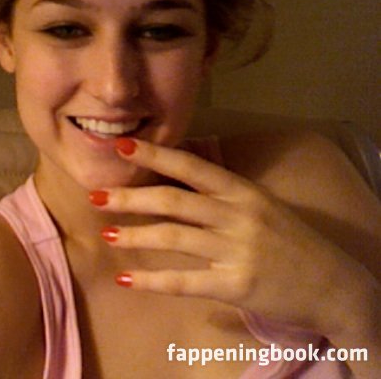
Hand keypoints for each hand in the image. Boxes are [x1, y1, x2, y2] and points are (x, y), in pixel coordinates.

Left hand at [91, 137, 369, 336]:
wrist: (335, 285)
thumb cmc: (290, 241)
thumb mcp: (260, 205)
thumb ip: (219, 193)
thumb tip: (170, 177)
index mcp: (242, 191)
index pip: (191, 167)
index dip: (154, 155)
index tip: (121, 146)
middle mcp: (238, 216)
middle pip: (174, 201)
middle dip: (131, 197)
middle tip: (97, 195)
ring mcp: (237, 251)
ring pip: (175, 237)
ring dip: (135, 235)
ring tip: (106, 234)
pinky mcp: (236, 286)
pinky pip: (185, 281)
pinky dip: (152, 280)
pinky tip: (127, 278)